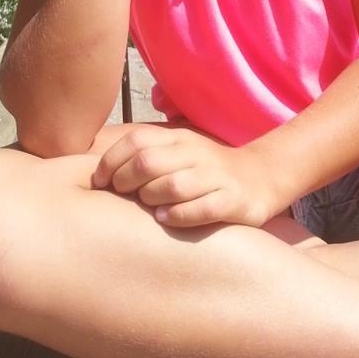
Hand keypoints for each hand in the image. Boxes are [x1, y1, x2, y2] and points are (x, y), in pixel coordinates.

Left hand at [91, 125, 279, 227]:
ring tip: (147, 207)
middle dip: (125, 181)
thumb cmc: (205, 169)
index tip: (100, 182)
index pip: (135, 141)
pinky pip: (201, 208)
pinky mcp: (232, 199)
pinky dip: (179, 215)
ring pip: (172, 185)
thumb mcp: (178, 152)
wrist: (260, 176)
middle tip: (121, 195)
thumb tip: (98, 170)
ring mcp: (215, 176)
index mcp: (178, 138)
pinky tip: (168, 219)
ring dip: (151, 199)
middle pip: (148, 162)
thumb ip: (146, 154)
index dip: (111, 161)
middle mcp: (195, 153)